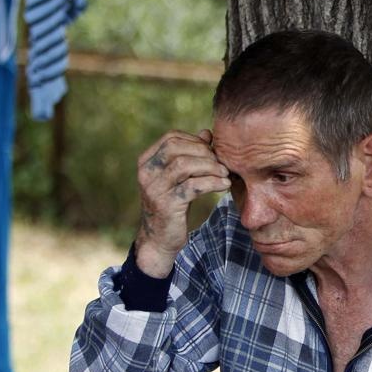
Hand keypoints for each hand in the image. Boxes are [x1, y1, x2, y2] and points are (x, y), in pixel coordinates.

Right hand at [134, 129, 230, 277]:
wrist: (160, 238)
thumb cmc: (173, 203)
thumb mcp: (180, 177)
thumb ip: (191, 154)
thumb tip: (207, 132)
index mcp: (146, 161)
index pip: (171, 138)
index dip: (195, 140)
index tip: (211, 151)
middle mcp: (146, 173)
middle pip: (176, 147)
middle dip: (203, 152)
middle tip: (220, 163)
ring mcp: (154, 188)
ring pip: (184, 164)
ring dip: (210, 166)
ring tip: (225, 173)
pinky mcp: (166, 204)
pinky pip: (192, 186)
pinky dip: (212, 182)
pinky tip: (224, 184)